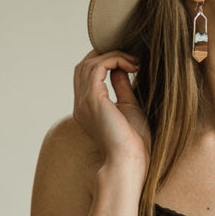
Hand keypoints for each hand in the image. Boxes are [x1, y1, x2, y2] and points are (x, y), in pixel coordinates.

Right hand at [73, 50, 149, 174]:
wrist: (129, 160)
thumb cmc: (134, 141)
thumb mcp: (128, 106)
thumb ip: (121, 86)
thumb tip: (121, 68)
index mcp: (87, 108)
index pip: (86, 75)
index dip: (105, 62)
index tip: (129, 62)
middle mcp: (81, 104)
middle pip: (83, 66)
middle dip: (106, 55)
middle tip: (131, 57)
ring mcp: (84, 101)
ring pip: (89, 63)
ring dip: (113, 56)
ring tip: (134, 62)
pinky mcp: (93, 99)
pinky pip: (98, 67)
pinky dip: (115, 59)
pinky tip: (132, 65)